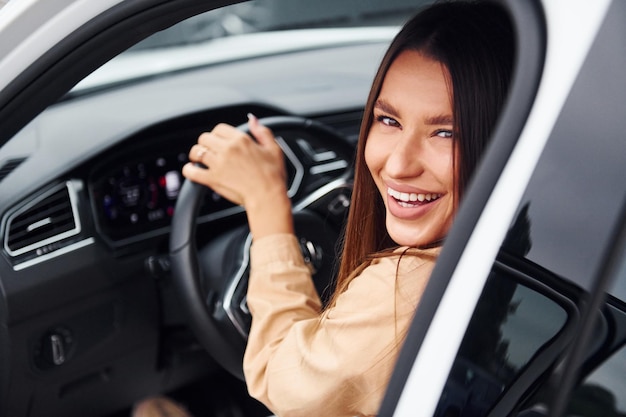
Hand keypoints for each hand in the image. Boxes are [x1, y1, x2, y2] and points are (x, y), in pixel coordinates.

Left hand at [182, 114, 293, 236]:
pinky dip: (189, 170)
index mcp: (241, 140)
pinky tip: (192, 170)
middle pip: (205, 138)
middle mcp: (228, 149)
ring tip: (198, 160)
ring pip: (197, 152)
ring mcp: (219, 164)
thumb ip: (262, 132)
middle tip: (208, 151)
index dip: (217, 134)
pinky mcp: (213, 179)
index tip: (218, 141)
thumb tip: (252, 119)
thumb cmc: (274, 175)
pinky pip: (192, 171)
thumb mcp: (274, 149)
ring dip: (196, 155)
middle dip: (205, 143)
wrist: (268, 197)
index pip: (219, 128)